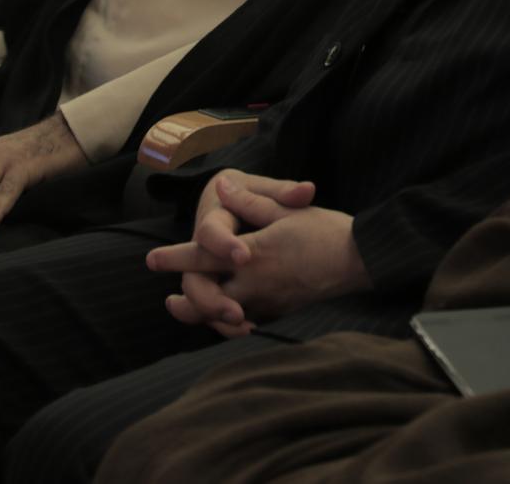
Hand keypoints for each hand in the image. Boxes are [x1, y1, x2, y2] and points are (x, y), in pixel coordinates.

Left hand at [146, 172, 367, 336]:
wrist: (359, 260)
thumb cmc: (324, 230)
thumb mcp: (287, 209)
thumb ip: (250, 203)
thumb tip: (222, 186)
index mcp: (253, 253)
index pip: (204, 256)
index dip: (175, 258)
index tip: (151, 258)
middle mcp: (255, 282)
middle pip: (207, 297)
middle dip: (185, 301)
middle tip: (168, 301)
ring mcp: (268, 302)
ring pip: (224, 317)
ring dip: (203, 314)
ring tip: (186, 312)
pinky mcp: (280, 313)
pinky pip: (247, 323)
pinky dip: (230, 323)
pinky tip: (225, 319)